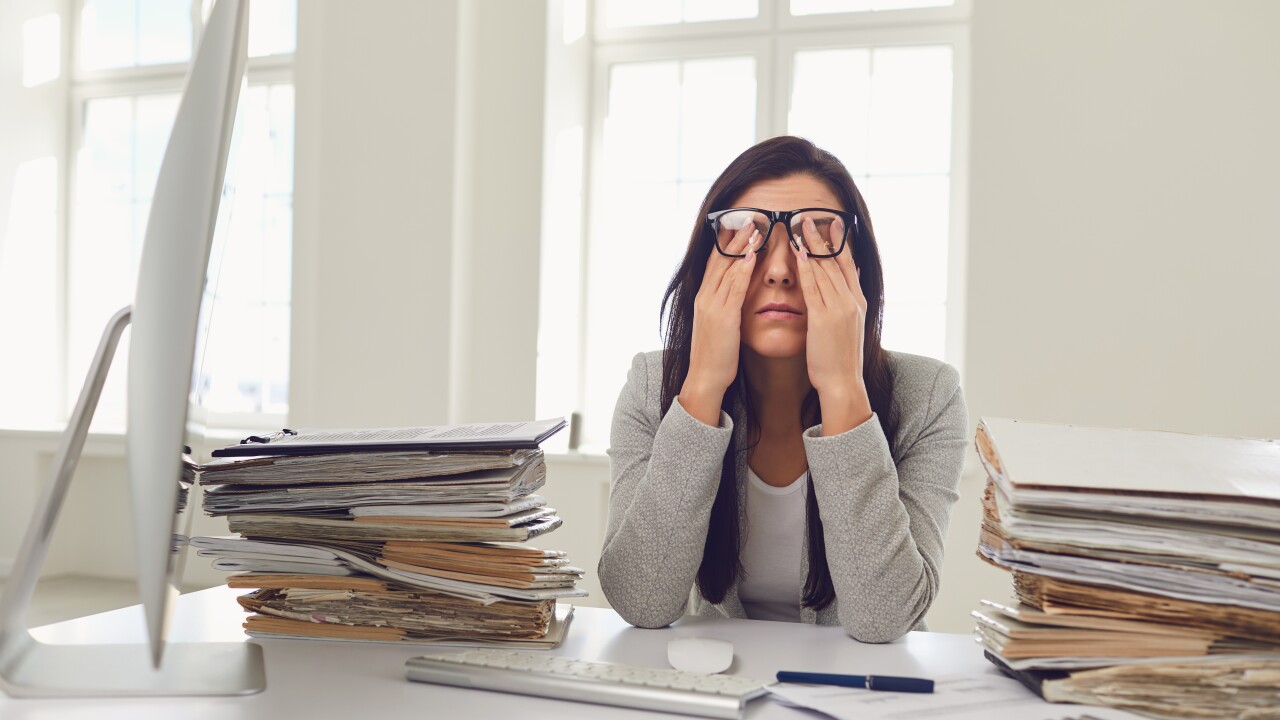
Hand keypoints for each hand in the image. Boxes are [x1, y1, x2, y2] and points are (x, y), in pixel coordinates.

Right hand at [678, 222, 759, 425]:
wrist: (706, 378)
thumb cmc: (718, 355)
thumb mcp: (721, 325)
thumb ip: (728, 306)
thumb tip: (738, 294)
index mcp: (705, 298)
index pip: (716, 262)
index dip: (728, 241)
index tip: (741, 223)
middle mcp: (705, 297)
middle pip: (719, 258)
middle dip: (734, 236)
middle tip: (749, 214)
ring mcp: (711, 306)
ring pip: (726, 268)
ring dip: (741, 245)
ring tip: (755, 226)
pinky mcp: (721, 317)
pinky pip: (732, 288)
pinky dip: (742, 269)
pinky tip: (752, 255)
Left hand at [792, 217, 872, 434]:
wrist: (843, 384)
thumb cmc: (840, 360)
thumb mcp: (847, 327)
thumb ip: (844, 305)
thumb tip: (844, 287)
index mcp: (857, 302)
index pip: (848, 264)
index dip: (839, 242)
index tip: (832, 223)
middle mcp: (852, 301)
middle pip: (837, 261)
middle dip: (824, 236)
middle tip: (812, 215)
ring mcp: (840, 308)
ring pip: (826, 269)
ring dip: (813, 245)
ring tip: (802, 224)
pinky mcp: (824, 318)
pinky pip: (814, 287)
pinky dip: (807, 268)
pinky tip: (798, 253)